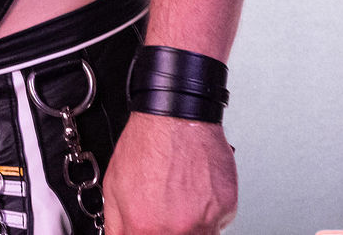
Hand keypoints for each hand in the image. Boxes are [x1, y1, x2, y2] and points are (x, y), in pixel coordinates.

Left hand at [102, 111, 236, 234]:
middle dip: (168, 230)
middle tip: (164, 211)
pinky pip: (218, 224)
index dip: (142, 234)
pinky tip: (195, 192)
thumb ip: (117, 223)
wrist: (175, 118)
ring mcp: (206, 222)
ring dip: (189, 226)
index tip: (146, 227)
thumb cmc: (146, 145)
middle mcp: (178, 229)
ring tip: (179, 201)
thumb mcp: (114, 186)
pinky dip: (207, 213)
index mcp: (145, 227)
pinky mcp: (227, 210)